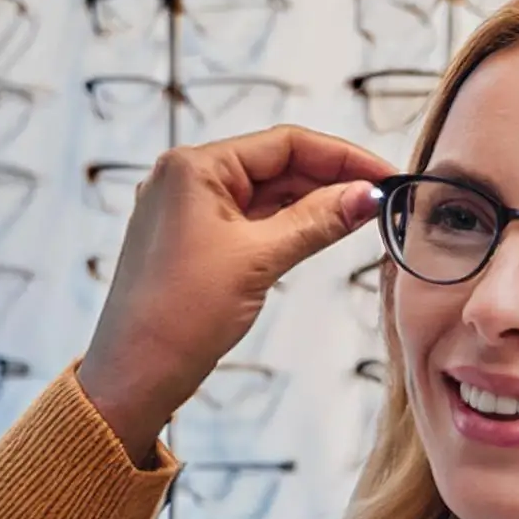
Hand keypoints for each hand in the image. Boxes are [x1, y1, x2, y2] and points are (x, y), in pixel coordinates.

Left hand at [76, 127, 395, 462]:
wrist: (134, 374)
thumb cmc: (179, 315)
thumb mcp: (258, 260)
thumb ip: (317, 221)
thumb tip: (366, 195)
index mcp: (193, 167)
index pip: (283, 144)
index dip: (340, 157)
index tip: (384, 175)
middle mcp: (185, 179)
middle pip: (275, 165)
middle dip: (329, 180)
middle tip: (381, 200)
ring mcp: (186, 211)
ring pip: (265, 194)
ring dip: (311, 204)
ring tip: (361, 217)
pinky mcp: (191, 242)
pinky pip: (249, 221)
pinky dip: (286, 226)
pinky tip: (322, 233)